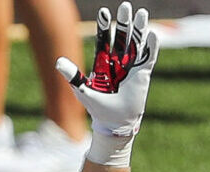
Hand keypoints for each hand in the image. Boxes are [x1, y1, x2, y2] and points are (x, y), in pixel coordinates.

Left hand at [55, 2, 158, 136]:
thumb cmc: (97, 107)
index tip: (104, 12)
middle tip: (126, 6)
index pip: (104, 40)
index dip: (104, 26)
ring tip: (141, 13)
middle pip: (122, 36)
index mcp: (103, 62)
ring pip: (136, 43)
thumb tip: (58, 61)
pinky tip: (151, 34)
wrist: (113, 122)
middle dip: (124, 22)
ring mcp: (131, 66)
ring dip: (139, 29)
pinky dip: (150, 46)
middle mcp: (118, 61)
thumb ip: (72, 75)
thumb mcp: (82, 90)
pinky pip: (147, 57)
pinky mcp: (142, 74)